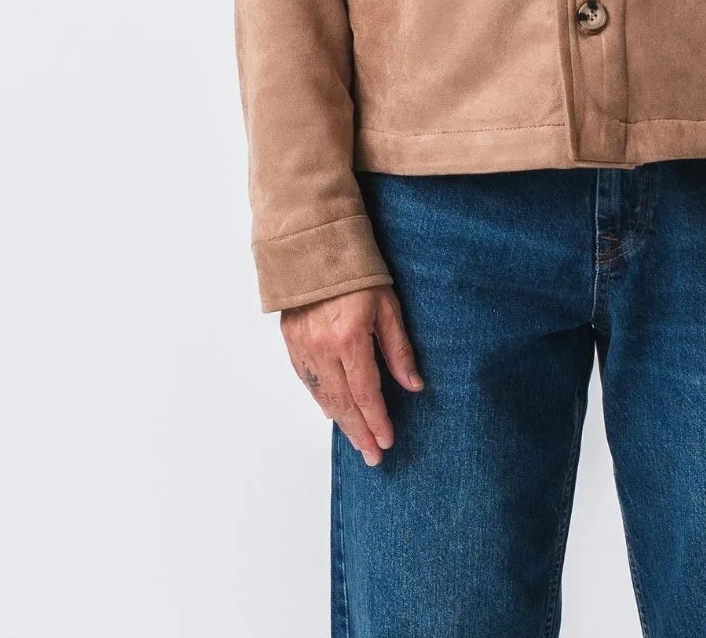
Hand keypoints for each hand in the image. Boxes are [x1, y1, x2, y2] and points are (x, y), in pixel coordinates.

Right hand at [281, 284, 423, 464]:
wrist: (315, 249)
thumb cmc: (358, 273)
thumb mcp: (388, 306)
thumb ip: (399, 349)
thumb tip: (414, 385)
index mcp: (349, 338)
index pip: (366, 392)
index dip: (377, 420)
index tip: (387, 441)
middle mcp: (322, 349)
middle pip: (343, 403)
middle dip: (360, 432)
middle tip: (373, 456)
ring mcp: (303, 348)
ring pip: (323, 397)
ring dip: (342, 422)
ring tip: (359, 441)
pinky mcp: (291, 344)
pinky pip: (308, 383)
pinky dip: (323, 401)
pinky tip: (335, 413)